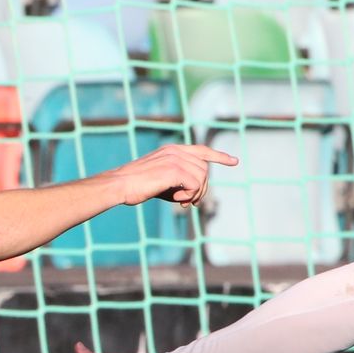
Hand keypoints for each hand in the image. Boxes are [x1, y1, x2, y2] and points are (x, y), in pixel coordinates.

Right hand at [113, 143, 236, 207]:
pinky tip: (178, 200)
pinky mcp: (174, 169)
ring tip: (181, 201)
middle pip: (205, 169)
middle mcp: (175, 151)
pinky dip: (190, 196)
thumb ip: (180, 183)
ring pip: (202, 177)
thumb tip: (196, 197)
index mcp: (172, 150)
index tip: (234, 161)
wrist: (119, 185)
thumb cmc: (137, 187)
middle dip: (202, 189)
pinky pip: (195, 184)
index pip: (202, 150)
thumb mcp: (162, 182)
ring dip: (196, 194)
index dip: (219, 156)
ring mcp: (175, 159)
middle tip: (189, 202)